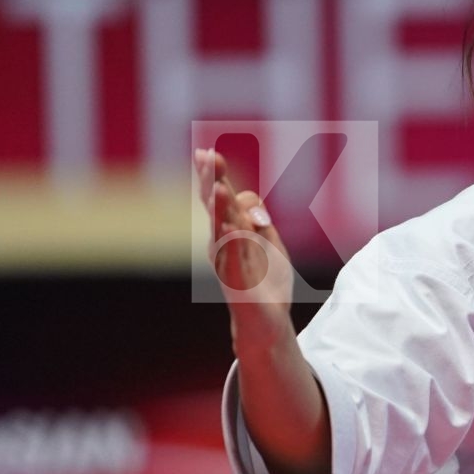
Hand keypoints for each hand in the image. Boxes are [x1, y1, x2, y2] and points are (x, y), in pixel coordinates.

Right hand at [193, 146, 293, 350]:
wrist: (267, 322)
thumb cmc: (264, 281)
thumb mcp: (267, 241)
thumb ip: (257, 217)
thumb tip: (246, 196)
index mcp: (230, 231)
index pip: (221, 197)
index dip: (215, 175)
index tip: (206, 152)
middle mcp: (223, 243)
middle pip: (217, 208)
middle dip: (213, 182)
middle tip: (206, 157)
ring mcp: (229, 262)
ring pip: (222, 231)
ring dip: (221, 209)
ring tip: (219, 188)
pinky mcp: (238, 283)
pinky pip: (235, 259)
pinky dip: (234, 243)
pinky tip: (231, 227)